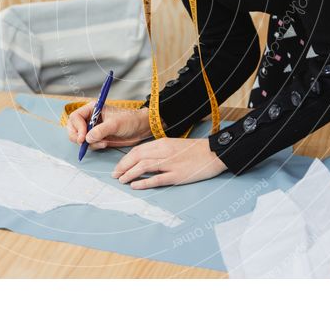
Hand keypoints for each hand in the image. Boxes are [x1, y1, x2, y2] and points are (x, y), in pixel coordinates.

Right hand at [67, 103, 151, 149]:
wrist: (140, 129)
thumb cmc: (129, 120)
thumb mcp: (115, 124)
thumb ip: (100, 131)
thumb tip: (87, 138)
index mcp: (92, 109)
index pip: (75, 117)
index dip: (77, 127)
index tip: (83, 137)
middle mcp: (90, 118)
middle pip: (73, 128)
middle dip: (78, 137)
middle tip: (84, 143)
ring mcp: (93, 129)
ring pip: (80, 138)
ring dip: (89, 143)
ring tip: (103, 142)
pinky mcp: (98, 138)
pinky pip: (89, 144)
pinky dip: (94, 146)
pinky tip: (105, 144)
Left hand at [111, 138, 227, 188]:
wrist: (214, 153)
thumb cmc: (194, 150)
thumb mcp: (174, 145)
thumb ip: (159, 151)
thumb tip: (143, 159)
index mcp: (162, 143)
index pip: (137, 150)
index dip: (125, 159)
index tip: (118, 167)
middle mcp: (164, 151)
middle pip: (137, 157)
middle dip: (123, 166)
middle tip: (115, 175)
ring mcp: (170, 163)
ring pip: (143, 167)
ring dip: (129, 174)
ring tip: (122, 180)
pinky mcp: (177, 175)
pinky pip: (157, 179)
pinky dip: (143, 183)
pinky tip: (135, 186)